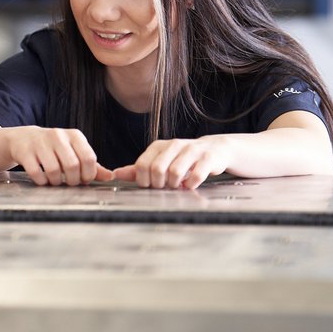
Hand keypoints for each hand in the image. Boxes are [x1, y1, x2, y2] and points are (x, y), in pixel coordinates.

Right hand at [2, 126, 113, 185]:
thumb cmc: (54, 148)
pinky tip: (42, 178)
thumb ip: (92, 165)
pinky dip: (41, 181)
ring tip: (55, 180)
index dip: (88, 174)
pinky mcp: (25, 151)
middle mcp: (58, 136)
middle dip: (72, 180)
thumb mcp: (74, 151)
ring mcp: (40, 143)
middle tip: (69, 182)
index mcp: (74, 135)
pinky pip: (37, 173)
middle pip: (72, 166)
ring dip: (56, 182)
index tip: (83, 180)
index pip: (88, 158)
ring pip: (54, 171)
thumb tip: (110, 176)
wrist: (24, 138)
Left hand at [113, 136, 229, 189]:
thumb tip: (116, 174)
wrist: (216, 149)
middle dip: (160, 184)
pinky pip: (196, 176)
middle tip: (167, 186)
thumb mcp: (161, 161)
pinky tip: (191, 183)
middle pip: (157, 169)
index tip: (152, 185)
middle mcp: (174, 145)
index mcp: (159, 146)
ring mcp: (192, 150)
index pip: (142, 165)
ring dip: (175, 185)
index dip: (144, 181)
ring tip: (179, 185)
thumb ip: (139, 169)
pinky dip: (191, 184)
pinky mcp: (208, 158)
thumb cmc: (185, 158)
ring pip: (175, 172)